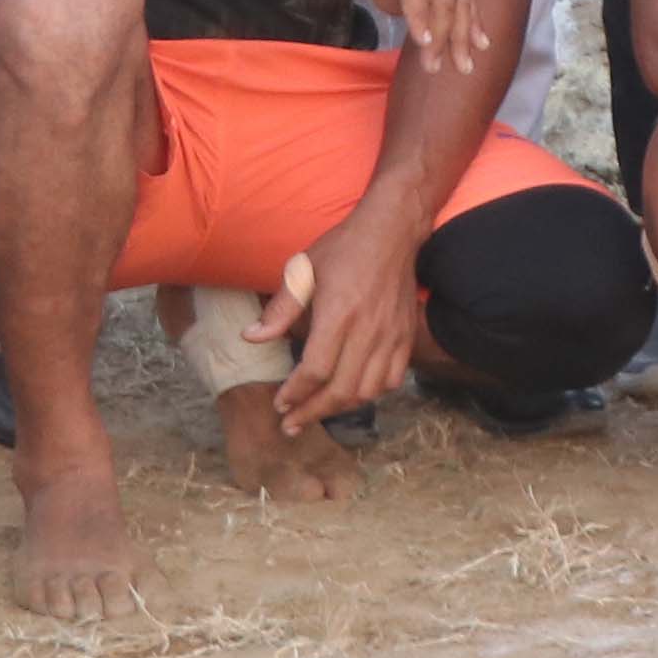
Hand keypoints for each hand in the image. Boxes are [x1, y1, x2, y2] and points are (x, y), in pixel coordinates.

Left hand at [272, 221, 425, 426]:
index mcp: (339, 313)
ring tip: (318, 411)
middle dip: (312, 413)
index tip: (280, 404)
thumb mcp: (303, 270)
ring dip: (340, 408)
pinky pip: (391, 380)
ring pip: (367, 391)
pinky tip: (352, 393)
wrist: (392, 232)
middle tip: (291, 424)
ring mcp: (391, 336)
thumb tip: (251, 338)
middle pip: (341, 390)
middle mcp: (368, 330)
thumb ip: (279, 309)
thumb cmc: (343, 248)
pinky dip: (371, 393)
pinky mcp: (406, 337)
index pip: (316, 370)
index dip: (296, 393)